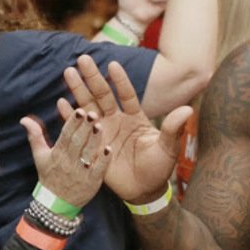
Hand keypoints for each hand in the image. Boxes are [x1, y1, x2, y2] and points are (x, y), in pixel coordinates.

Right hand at [20, 106, 112, 208]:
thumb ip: (35, 136)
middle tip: (93, 113)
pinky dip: (104, 160)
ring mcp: (81, 173)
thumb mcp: (40, 156)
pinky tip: (109, 149)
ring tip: (100, 126)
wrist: (55, 205)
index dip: (72, 123)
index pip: (65, 136)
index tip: (79, 111)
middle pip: (77, 142)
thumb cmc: (49, 176)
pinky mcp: (92, 182)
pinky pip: (98, 170)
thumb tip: (24, 118)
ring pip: (88, 154)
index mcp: (57, 154)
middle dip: (84, 128)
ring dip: (94, 140)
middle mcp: (68, 162)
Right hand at [63, 55, 191, 202]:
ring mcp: (103, 132)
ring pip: (88, 106)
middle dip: (93, 77)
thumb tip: (187, 110)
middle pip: (103, 95)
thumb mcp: (168, 147)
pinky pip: (79, 128)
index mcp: (136, 117)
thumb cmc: (159, 167)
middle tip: (82, 59)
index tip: (113, 64)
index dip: (120, 80)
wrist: (145, 190)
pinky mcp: (92, 146)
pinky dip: (70, 116)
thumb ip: (173, 128)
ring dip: (78, 90)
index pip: (127, 94)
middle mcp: (117, 120)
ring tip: (68, 72)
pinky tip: (61, 103)